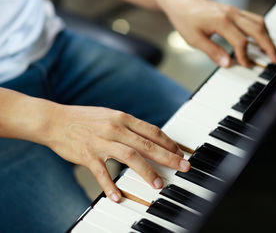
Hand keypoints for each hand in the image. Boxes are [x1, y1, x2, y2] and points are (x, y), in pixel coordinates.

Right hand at [45, 105, 189, 201]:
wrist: (55, 121)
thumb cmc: (85, 119)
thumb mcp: (111, 116)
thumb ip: (129, 126)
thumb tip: (150, 137)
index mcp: (123, 118)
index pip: (152, 131)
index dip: (169, 143)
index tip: (179, 153)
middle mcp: (115, 129)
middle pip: (147, 144)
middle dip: (169, 157)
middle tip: (183, 167)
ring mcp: (102, 142)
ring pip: (131, 157)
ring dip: (147, 172)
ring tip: (158, 184)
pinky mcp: (88, 156)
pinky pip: (102, 173)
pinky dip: (111, 186)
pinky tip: (119, 197)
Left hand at [158, 0, 275, 66]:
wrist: (181, 2)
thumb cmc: (185, 19)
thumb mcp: (194, 39)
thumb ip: (212, 52)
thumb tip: (227, 64)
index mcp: (221, 21)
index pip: (241, 41)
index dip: (244, 56)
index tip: (245, 65)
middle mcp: (231, 14)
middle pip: (257, 30)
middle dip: (268, 46)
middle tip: (275, 59)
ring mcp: (234, 11)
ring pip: (258, 22)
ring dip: (267, 37)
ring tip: (271, 51)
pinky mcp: (234, 11)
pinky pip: (253, 18)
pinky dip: (261, 30)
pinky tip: (261, 39)